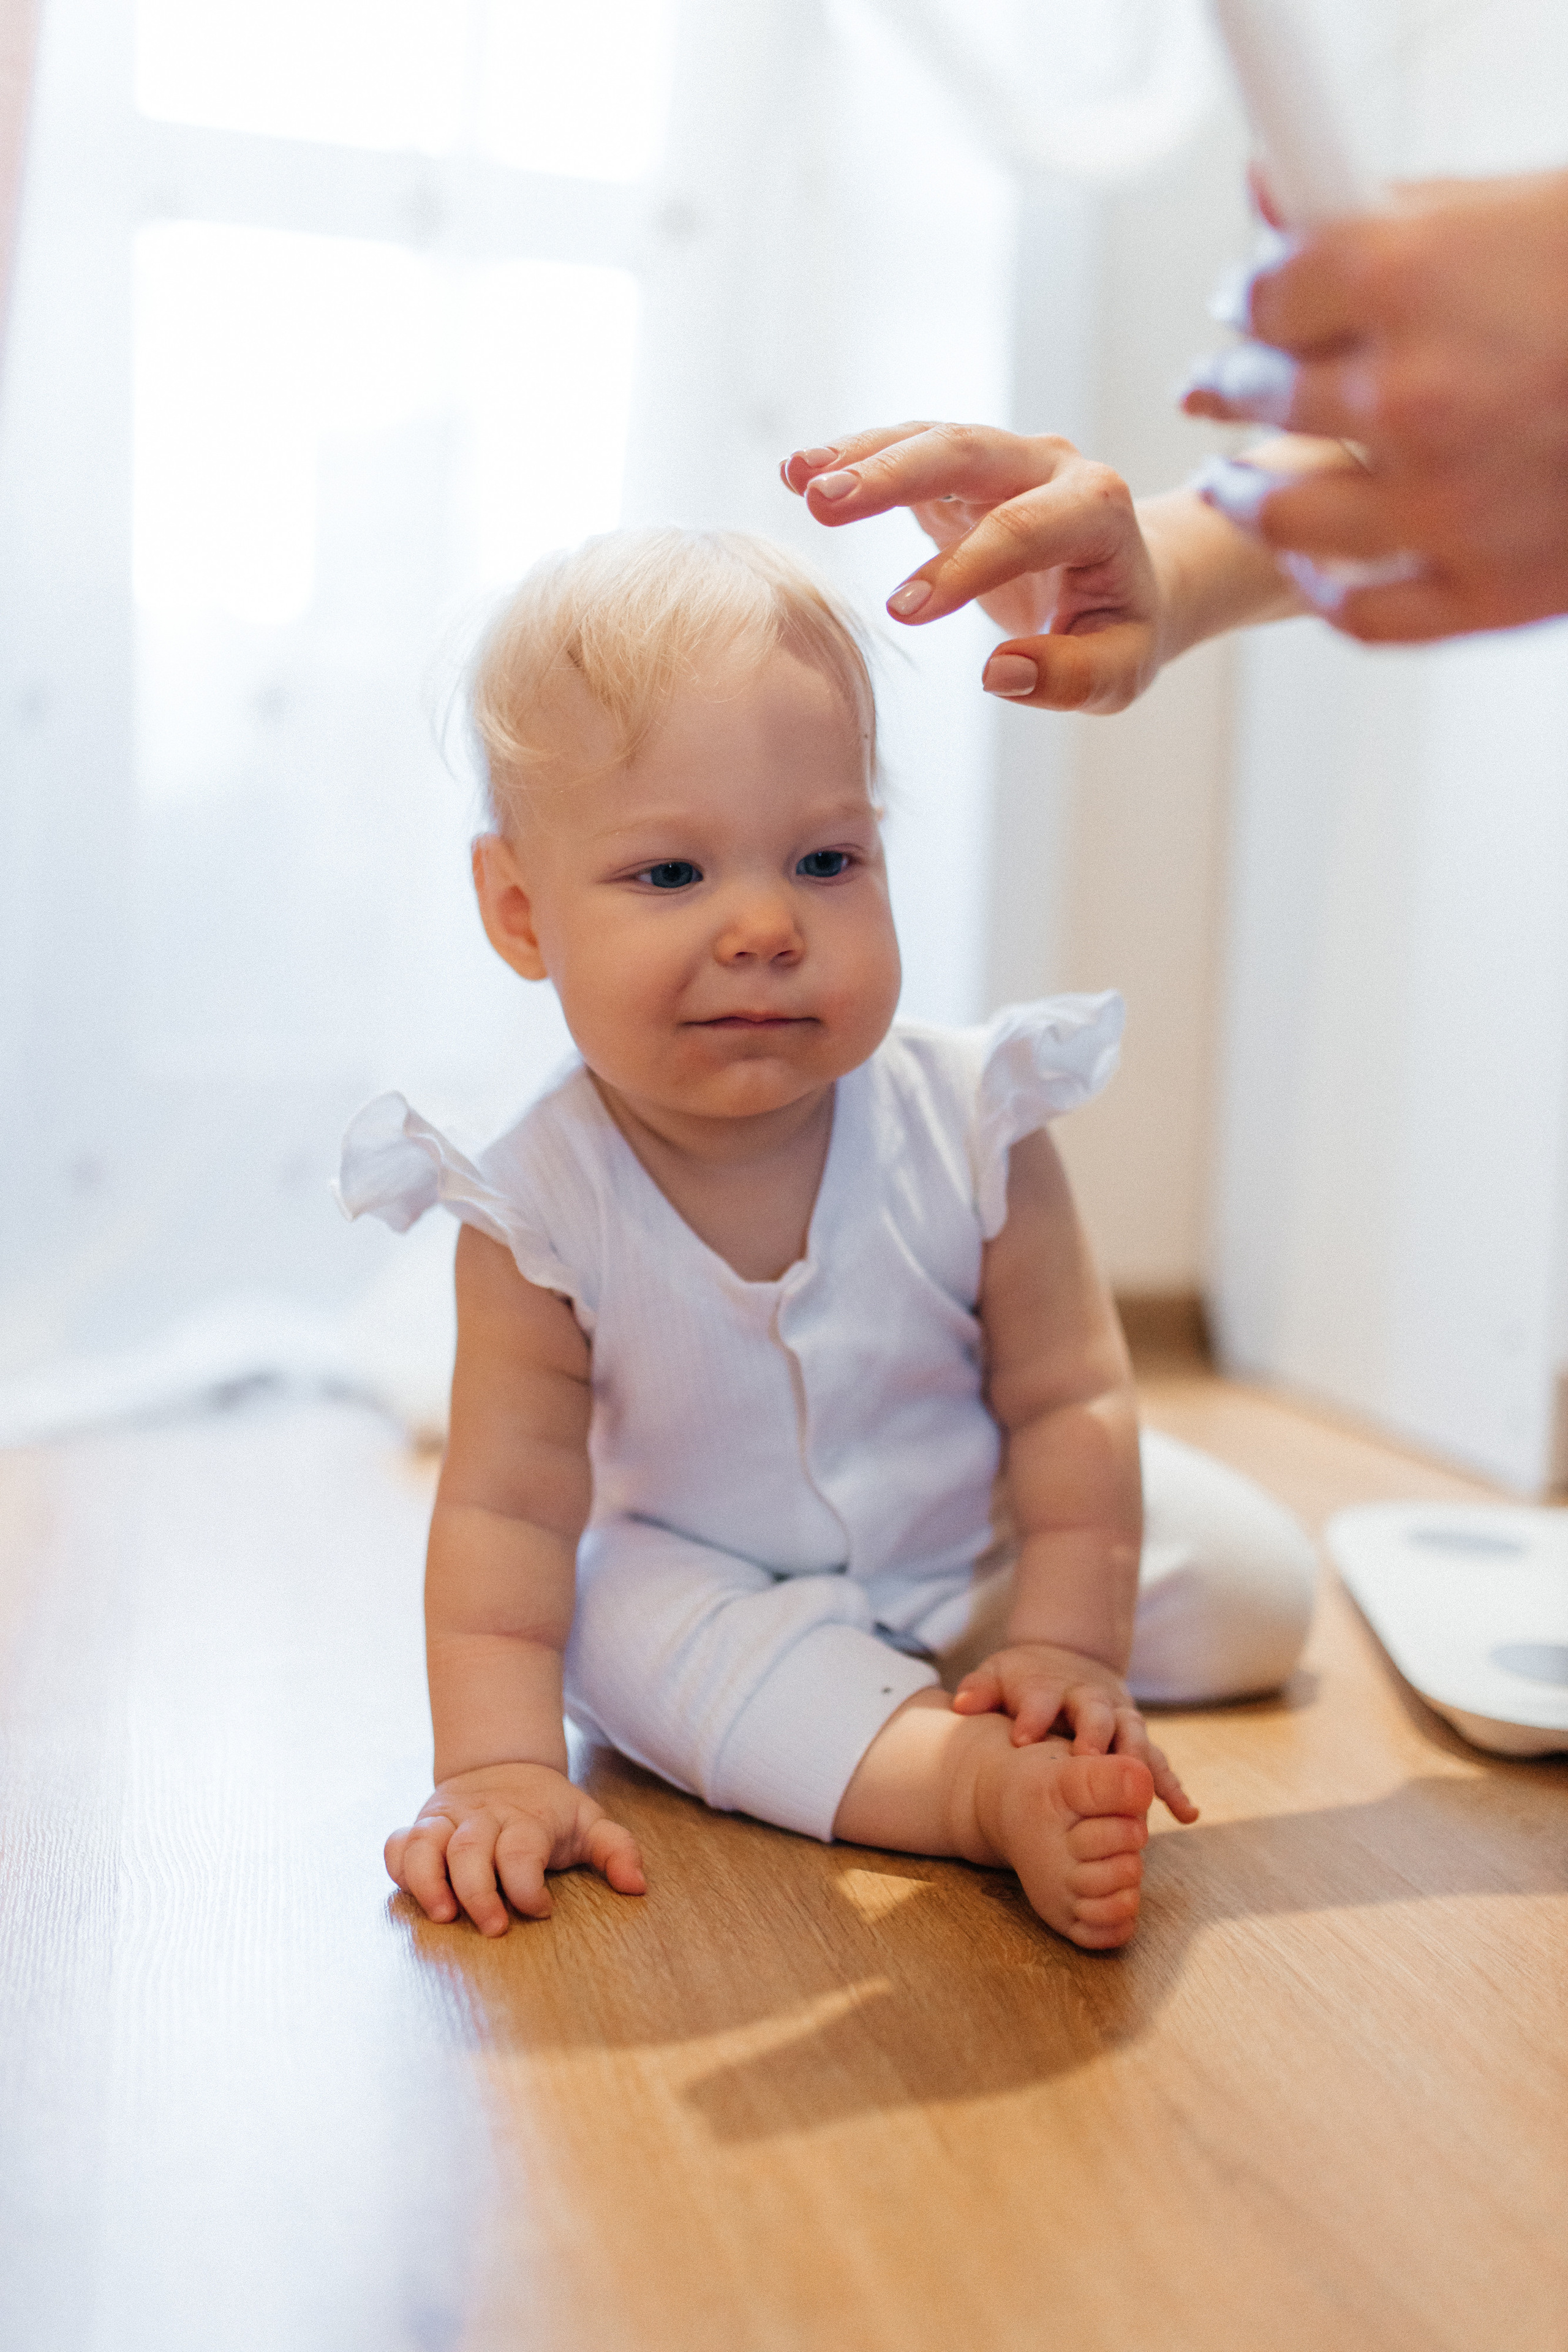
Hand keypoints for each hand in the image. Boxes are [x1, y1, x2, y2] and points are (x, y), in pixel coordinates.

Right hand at [385, 1760, 646, 1935]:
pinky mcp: (423, 1826)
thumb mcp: (590, 1822)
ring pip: (425, 1843)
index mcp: (526, 1818)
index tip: (542, 1910)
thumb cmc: (550, 1811)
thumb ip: (617, 1850)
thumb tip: (637, 1886)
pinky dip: (399, 1867)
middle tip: (493, 1928)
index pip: (521, 1849)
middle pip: (470, 1849)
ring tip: (442, 1916)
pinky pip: (398, 1844)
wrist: (505, 1765)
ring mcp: (448, 1820)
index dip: (528, 1885)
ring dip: (428, 1881)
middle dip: (478, 1892)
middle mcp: (483, 1817)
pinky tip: (415, 1895)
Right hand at [781, 423, 1165, 712]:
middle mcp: (1050, 466)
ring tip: (797, 478)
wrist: (1129, 578)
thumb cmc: (1119, 630)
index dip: (963, 566)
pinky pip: (908, 449)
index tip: (903, 614)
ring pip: (931, 439)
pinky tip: (798, 471)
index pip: (1024, 529)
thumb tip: (998, 674)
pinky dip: (855, 457)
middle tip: (824, 503)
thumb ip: (1071, 677)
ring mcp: (1004, 459)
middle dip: (894, 475)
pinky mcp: (963, 471)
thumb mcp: (1120, 671)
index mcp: (1097, 509)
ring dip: (861, 456)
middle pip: (967, 452)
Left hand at [953, 1641, 1197, 1822]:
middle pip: (1095, 1714)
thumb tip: (959, 1703)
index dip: (1033, 1716)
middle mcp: (1089, 1700)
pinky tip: (1187, 1814)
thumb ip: (980, 1689)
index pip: (1040, 1697)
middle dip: (1094, 1736)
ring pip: (1134, 1739)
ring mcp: (1119, 1718)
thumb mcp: (998, 1674)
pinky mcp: (1138, 1739)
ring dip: (1140, 1766)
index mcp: (1049, 1685)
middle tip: (1089, 1762)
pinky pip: (1159, 1763)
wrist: (1069, 1659)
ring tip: (1146, 1798)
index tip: (1022, 1738)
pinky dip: (1173, 1787)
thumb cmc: (1025, 1680)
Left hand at [1181, 171, 1567, 640]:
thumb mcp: (1505, 208)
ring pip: (1289, 518)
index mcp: (1408, 276)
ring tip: (1236, 481)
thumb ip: (1380, 204)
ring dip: (1250, 496)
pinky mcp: (1488, 589)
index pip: (1265, 296)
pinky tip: (1313, 566)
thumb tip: (1269, 184)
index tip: (1244, 305)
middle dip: (1235, 385)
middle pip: (1265, 396)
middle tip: (1222, 385)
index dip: (1247, 298)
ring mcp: (1448, 503)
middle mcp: (1415, 394)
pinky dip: (1324, 593)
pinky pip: (1363, 614)